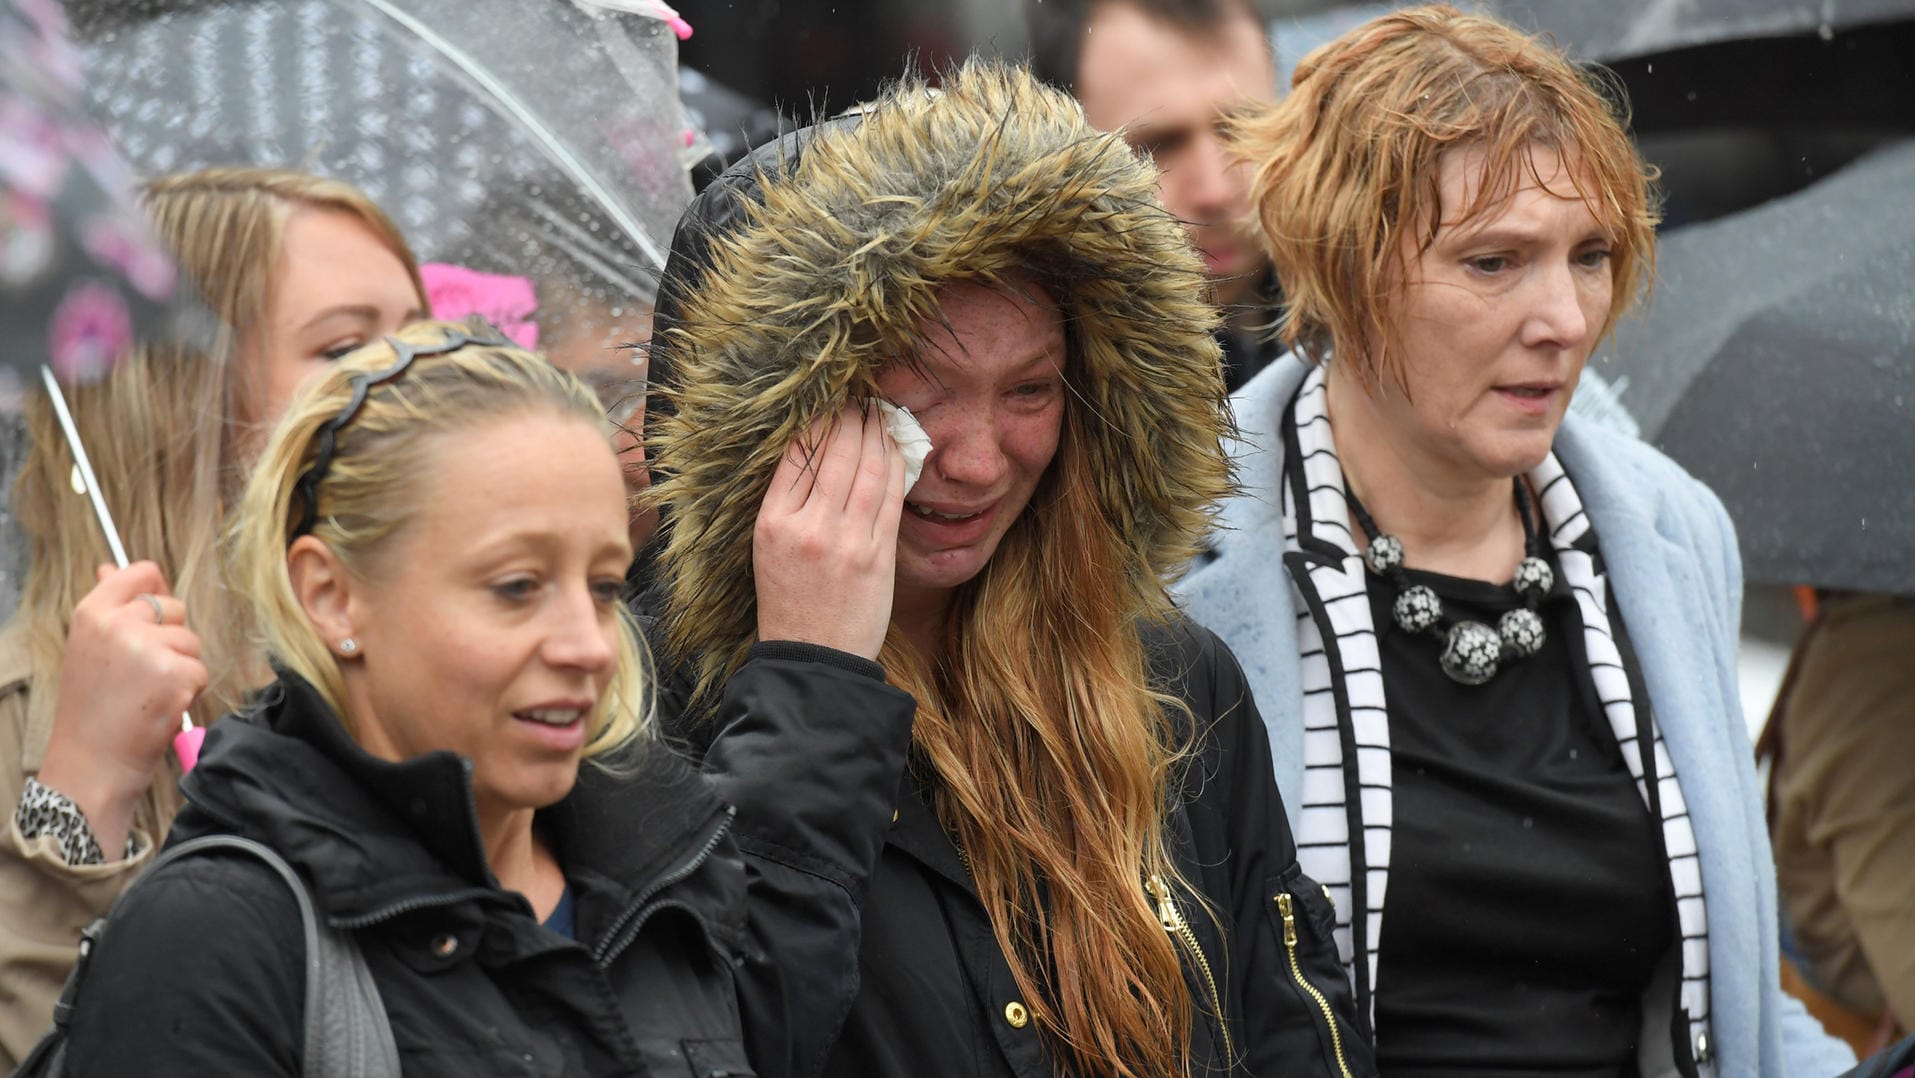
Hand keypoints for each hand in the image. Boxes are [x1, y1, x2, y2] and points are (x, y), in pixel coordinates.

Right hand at [37, 561, 208, 856]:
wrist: (90, 766)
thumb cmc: (92, 712)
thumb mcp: (88, 649)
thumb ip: (108, 606)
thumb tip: (110, 566)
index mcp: (92, 613)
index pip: (140, 572)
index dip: (155, 591)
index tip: (151, 618)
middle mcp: (118, 624)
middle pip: (174, 607)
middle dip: (170, 639)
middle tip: (140, 675)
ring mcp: (148, 648)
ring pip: (191, 641)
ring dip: (181, 668)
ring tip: (147, 695)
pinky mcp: (176, 674)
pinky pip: (200, 670)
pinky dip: (189, 691)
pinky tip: (160, 708)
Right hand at [754, 401, 905, 659]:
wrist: (814, 658)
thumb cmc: (789, 600)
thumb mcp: (767, 546)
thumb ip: (788, 501)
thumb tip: (814, 449)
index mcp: (773, 521)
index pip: (797, 452)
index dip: (818, 419)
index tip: (830, 400)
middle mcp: (808, 526)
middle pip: (836, 451)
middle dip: (851, 416)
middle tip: (861, 397)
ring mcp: (847, 540)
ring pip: (867, 467)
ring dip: (877, 432)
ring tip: (879, 411)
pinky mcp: (878, 554)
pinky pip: (891, 495)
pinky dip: (896, 463)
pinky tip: (897, 445)